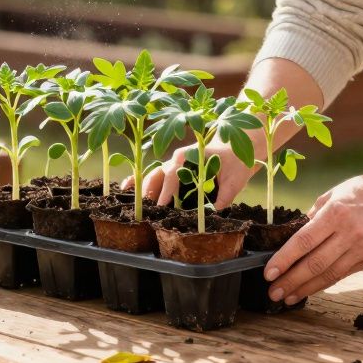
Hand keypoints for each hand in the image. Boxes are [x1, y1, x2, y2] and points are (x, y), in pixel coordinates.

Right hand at [125, 142, 255, 207]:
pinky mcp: (174, 172)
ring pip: (153, 176)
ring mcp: (174, 165)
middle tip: (146, 209)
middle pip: (158, 174)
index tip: (163, 203)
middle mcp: (178, 159)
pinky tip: (126, 189)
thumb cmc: (235, 161)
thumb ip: (224, 196)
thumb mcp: (234, 179)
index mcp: (190, 155)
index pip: (174, 172)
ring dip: (144, 190)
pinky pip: (154, 176)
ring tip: (136, 205)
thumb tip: (213, 214)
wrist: (236, 148)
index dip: (167, 189)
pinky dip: (140, 181)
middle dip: (150, 191)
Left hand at [263, 170, 362, 305]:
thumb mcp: (332, 195)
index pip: (304, 241)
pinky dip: (323, 284)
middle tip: (273, 292)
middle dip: (290, 281)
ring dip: (305, 289)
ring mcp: (362, 248)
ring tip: (287, 297)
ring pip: (328, 275)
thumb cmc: (360, 191)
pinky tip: (308, 289)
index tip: (269, 273)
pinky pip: (341, 275)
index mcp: (336, 213)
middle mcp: (349, 233)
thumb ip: (312, 217)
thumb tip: (291, 237)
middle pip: (314, 263)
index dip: (284, 260)